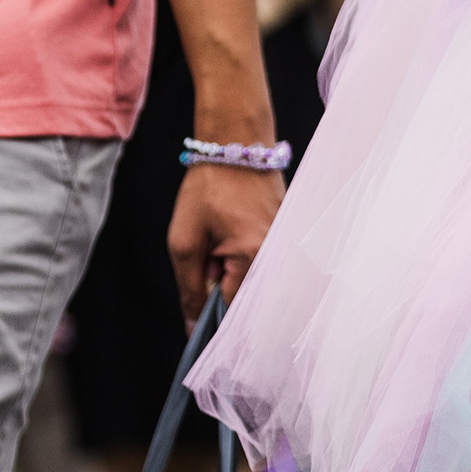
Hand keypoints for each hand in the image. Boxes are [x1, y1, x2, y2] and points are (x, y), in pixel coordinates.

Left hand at [166, 161, 283, 322]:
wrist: (236, 145)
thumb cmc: (208, 188)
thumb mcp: (184, 240)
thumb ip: (189, 288)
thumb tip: (193, 327)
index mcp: (254, 256)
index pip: (233, 308)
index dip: (210, 313)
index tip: (197, 311)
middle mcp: (278, 255)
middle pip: (245, 295)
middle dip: (220, 286)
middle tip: (206, 257)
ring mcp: (286, 245)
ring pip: (252, 278)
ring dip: (231, 270)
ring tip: (220, 238)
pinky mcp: (286, 236)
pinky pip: (262, 261)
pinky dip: (242, 255)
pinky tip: (232, 231)